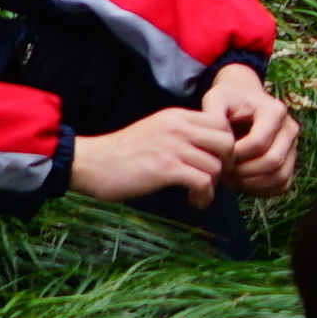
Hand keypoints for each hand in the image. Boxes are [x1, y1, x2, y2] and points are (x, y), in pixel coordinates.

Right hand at [71, 107, 238, 208]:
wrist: (89, 162)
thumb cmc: (120, 152)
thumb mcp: (155, 130)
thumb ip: (180, 133)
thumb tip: (205, 148)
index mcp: (177, 116)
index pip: (221, 123)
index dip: (226, 145)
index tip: (216, 162)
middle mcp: (179, 127)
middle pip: (227, 142)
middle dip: (227, 164)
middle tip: (214, 179)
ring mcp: (173, 147)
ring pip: (217, 165)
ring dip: (214, 185)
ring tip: (199, 195)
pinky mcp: (165, 168)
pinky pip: (203, 182)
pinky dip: (204, 196)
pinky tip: (194, 201)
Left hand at [201, 60, 298, 196]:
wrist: (243, 98)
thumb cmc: (228, 100)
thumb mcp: (216, 99)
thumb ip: (213, 116)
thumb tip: (216, 141)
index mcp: (275, 111)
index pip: (258, 143)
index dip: (235, 156)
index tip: (217, 157)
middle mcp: (290, 129)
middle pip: (273, 161)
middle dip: (243, 173)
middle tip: (222, 173)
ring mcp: (293, 146)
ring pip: (280, 176)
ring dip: (252, 184)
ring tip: (230, 179)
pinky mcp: (291, 161)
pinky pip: (283, 184)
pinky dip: (262, 190)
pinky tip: (242, 183)